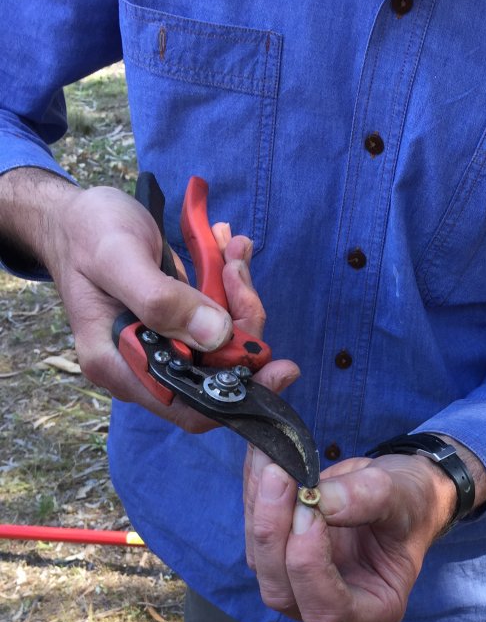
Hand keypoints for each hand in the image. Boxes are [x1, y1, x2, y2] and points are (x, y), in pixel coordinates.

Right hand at [6, 170, 297, 428]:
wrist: (72, 214)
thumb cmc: (85, 232)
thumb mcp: (118, 257)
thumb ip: (162, 299)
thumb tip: (216, 335)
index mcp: (118, 365)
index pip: (189, 407)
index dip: (237, 393)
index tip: (278, 363)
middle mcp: (142, 365)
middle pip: (216, 373)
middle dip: (241, 325)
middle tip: (238, 271)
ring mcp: (162, 345)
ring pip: (224, 343)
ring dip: (238, 297)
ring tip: (233, 249)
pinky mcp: (178, 324)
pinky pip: (218, 318)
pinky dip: (231, 286)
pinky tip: (229, 251)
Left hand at [243, 448, 459, 621]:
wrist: (404, 492)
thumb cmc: (412, 504)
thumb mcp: (402, 498)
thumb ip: (365, 499)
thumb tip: (316, 499)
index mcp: (374, 612)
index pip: (328, 611)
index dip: (309, 565)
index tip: (311, 509)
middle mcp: (331, 607)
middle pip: (283, 591)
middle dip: (274, 534)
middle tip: (279, 477)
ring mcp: (301, 586)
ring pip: (261, 563)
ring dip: (259, 510)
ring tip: (270, 460)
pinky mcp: (281, 558)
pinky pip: (256, 533)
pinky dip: (255, 496)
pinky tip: (263, 460)